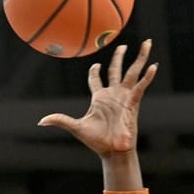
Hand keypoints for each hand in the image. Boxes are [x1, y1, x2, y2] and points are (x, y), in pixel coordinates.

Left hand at [38, 39, 157, 156]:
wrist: (112, 151)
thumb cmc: (96, 141)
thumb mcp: (76, 127)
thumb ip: (60, 120)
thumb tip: (41, 121)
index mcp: (99, 98)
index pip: (96, 79)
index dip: (95, 71)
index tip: (95, 64)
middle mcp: (113, 94)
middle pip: (117, 70)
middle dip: (120, 57)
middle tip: (123, 45)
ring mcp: (124, 97)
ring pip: (133, 72)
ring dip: (140, 58)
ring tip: (147, 43)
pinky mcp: (133, 103)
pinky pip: (140, 87)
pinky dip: (147, 77)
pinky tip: (153, 66)